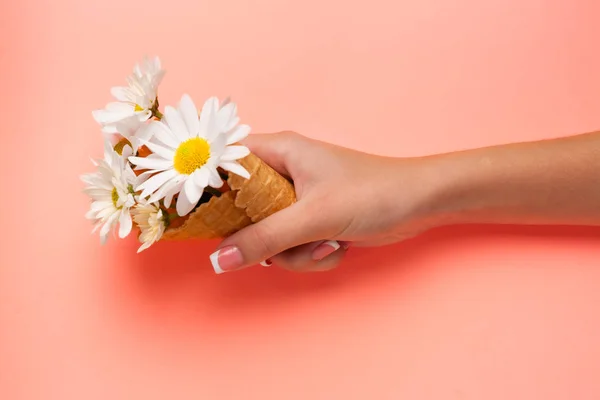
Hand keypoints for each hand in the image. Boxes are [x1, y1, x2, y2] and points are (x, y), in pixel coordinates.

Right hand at [209, 131, 443, 272]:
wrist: (420, 205)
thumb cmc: (372, 194)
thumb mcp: (313, 217)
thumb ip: (264, 239)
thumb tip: (218, 260)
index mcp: (278, 151)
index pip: (222, 162)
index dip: (204, 187)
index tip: (193, 215)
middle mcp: (283, 172)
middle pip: (241, 209)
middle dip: (265, 237)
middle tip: (281, 241)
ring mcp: (297, 200)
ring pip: (267, 236)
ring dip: (294, 252)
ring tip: (325, 243)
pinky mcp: (311, 221)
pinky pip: (290, 246)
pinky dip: (311, 255)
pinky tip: (336, 246)